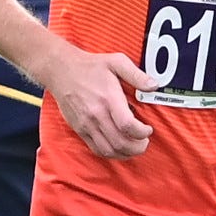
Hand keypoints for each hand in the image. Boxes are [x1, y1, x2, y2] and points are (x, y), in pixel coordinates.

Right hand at [41, 43, 157, 159]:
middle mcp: (96, 115)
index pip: (127, 126)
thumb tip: (154, 86)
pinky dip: (111, 153)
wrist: (61, 70)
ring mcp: (86, 124)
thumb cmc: (90, 66)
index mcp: (108, 99)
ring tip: (134, 146)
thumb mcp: (116, 62)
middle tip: (144, 141)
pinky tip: (119, 147)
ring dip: (126, 153)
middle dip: (138, 147)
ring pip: (109, 150)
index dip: (142, 133)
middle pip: (120, 143)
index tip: (148, 129)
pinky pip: (96, 149)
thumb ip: (136, 74)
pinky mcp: (80, 129)